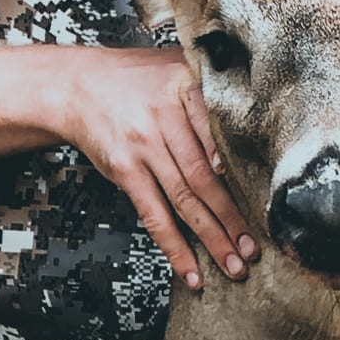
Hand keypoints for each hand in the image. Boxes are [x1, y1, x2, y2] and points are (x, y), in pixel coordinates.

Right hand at [55, 47, 256, 289]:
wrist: (80, 85)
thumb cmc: (140, 80)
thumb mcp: (178, 69)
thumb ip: (212, 96)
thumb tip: (257, 133)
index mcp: (185, 87)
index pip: (217, 128)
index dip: (235, 161)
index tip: (259, 191)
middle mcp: (163, 117)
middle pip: (205, 175)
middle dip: (232, 217)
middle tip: (253, 248)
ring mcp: (142, 146)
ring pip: (184, 200)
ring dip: (211, 238)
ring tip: (234, 266)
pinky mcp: (124, 169)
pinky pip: (153, 214)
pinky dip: (174, 246)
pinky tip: (190, 270)